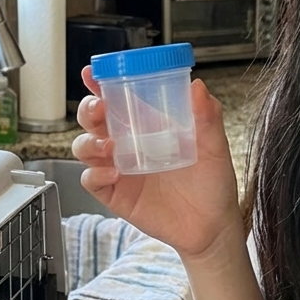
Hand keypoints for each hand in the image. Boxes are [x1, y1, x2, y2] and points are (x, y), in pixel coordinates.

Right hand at [71, 66, 242, 259]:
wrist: (212, 225)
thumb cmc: (212, 182)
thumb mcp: (214, 147)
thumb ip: (208, 117)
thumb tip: (198, 86)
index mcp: (147, 124)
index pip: (117, 98)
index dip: (99, 84)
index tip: (91, 74)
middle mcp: (127, 143)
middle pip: (92, 119)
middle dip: (88, 109)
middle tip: (99, 109)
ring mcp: (118, 168)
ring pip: (84, 147)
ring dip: (88, 142)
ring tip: (108, 146)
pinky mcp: (115, 194)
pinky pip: (91, 180)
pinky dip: (95, 174)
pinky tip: (113, 173)